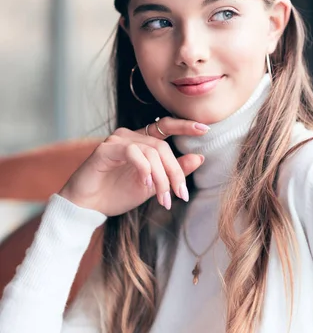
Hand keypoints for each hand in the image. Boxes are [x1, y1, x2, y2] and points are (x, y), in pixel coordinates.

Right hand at [59, 117, 208, 215]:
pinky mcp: (106, 149)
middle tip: (181, 195)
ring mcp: (117, 141)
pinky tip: (146, 184)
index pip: (166, 127)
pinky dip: (144, 169)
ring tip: (163, 199)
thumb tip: (200, 158)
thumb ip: (174, 172)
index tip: (205, 129)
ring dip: (161, 177)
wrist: (88, 207)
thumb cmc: (116, 194)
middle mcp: (129, 136)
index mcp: (141, 142)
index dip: (185, 126)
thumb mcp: (153, 185)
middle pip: (162, 147)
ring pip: (151, 152)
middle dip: (175, 172)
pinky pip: (134, 153)